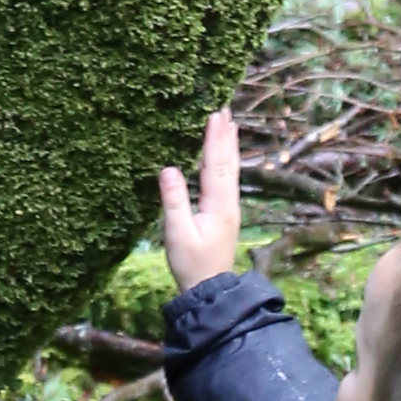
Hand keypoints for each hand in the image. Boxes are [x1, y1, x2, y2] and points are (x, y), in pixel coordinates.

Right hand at [157, 105, 243, 291]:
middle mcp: (229, 202)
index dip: (214, 139)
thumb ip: (173, 201)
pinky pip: (229, 179)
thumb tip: (168, 168)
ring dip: (229, 146)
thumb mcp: (177, 233)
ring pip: (232, 170)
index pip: (216, 164)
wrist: (210, 290)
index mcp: (218, 204)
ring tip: (230, 125)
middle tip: (225, 110)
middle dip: (225, 135)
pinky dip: (228, 161)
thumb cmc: (191, 264)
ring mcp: (230, 208)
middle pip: (229, 162)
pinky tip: (227, 157)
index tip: (215, 115)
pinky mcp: (226, 214)